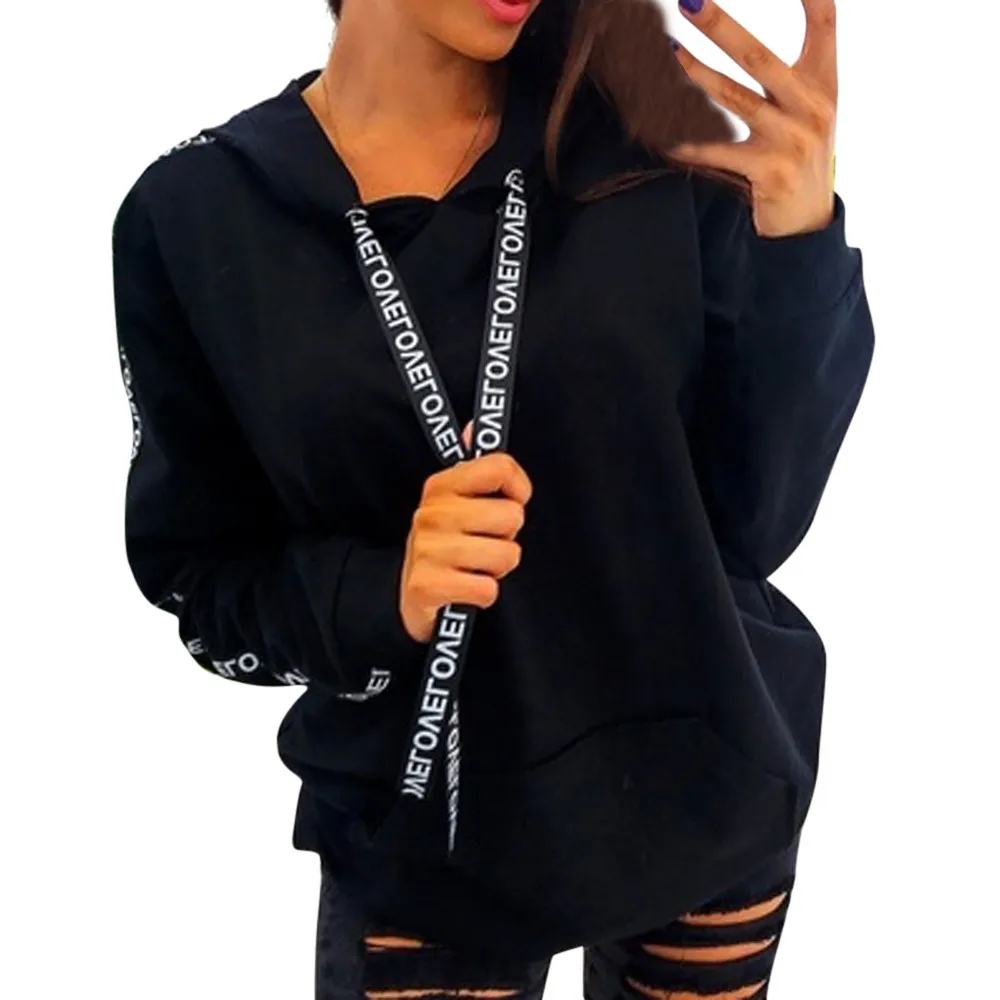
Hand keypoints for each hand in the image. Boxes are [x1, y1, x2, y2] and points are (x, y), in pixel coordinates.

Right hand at [399, 420, 532, 643]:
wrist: (410, 595)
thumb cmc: (446, 543)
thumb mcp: (456, 502)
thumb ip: (475, 467)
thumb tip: (475, 426)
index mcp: (442, 485)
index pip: (500, 467)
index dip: (518, 487)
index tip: (511, 500)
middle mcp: (432, 513)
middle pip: (512, 516)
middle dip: (507, 536)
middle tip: (484, 542)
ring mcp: (428, 550)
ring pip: (506, 555)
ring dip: (497, 568)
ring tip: (475, 565)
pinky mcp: (428, 586)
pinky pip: (488, 589)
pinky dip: (484, 594)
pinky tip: (467, 586)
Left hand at [669, 0, 837, 237]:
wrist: (807, 218)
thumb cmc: (800, 153)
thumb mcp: (810, 106)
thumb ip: (792, 70)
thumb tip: (741, 36)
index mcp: (824, 82)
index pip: (825, 22)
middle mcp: (811, 106)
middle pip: (760, 56)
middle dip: (721, 26)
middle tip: (690, 1)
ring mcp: (791, 139)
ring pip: (735, 98)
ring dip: (697, 74)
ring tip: (671, 51)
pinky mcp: (769, 171)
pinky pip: (720, 151)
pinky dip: (690, 144)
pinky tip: (665, 135)